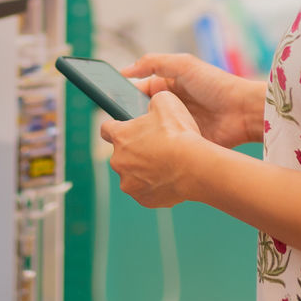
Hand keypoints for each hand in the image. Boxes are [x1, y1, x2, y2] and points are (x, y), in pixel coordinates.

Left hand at [100, 91, 204, 207]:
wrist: (195, 167)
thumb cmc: (179, 134)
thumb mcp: (166, 102)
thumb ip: (152, 100)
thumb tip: (152, 104)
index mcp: (120, 136)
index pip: (106, 129)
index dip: (116, 127)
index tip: (124, 128)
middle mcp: (118, 161)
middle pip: (121, 154)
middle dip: (135, 150)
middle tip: (156, 146)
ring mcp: (129, 183)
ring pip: (133, 174)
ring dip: (144, 169)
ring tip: (166, 163)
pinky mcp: (143, 199)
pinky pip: (146, 191)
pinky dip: (155, 185)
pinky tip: (170, 177)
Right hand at [122, 53, 265, 147]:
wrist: (243, 112)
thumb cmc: (216, 85)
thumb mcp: (184, 64)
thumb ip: (154, 62)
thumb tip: (125, 71)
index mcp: (168, 87)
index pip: (138, 91)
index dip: (125, 97)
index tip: (111, 105)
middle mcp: (170, 107)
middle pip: (142, 114)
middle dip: (131, 120)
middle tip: (120, 127)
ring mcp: (177, 126)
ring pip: (152, 133)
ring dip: (144, 137)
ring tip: (131, 142)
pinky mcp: (185, 144)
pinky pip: (166, 148)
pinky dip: (158, 150)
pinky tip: (147, 154)